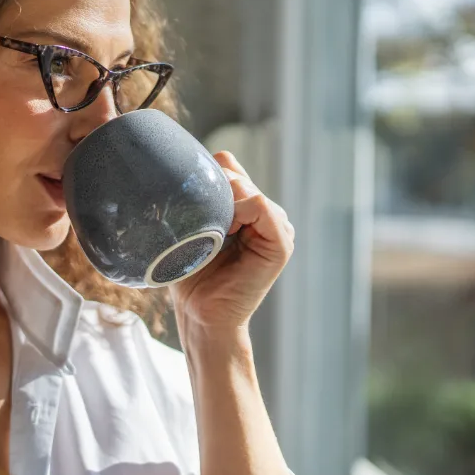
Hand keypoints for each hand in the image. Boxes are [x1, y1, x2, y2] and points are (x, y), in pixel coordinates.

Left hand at [169, 151, 293, 336]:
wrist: (200, 315)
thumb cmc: (192, 276)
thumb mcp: (192, 228)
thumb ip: (204, 197)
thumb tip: (204, 160)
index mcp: (248, 212)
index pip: (230, 170)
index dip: (209, 181)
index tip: (192, 207)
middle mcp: (267, 217)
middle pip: (237, 177)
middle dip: (213, 193)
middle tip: (199, 223)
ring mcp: (278, 229)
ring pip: (248, 189)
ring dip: (223, 205)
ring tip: (211, 234)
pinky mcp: (282, 243)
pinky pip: (262, 205)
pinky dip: (240, 212)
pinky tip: (225, 233)